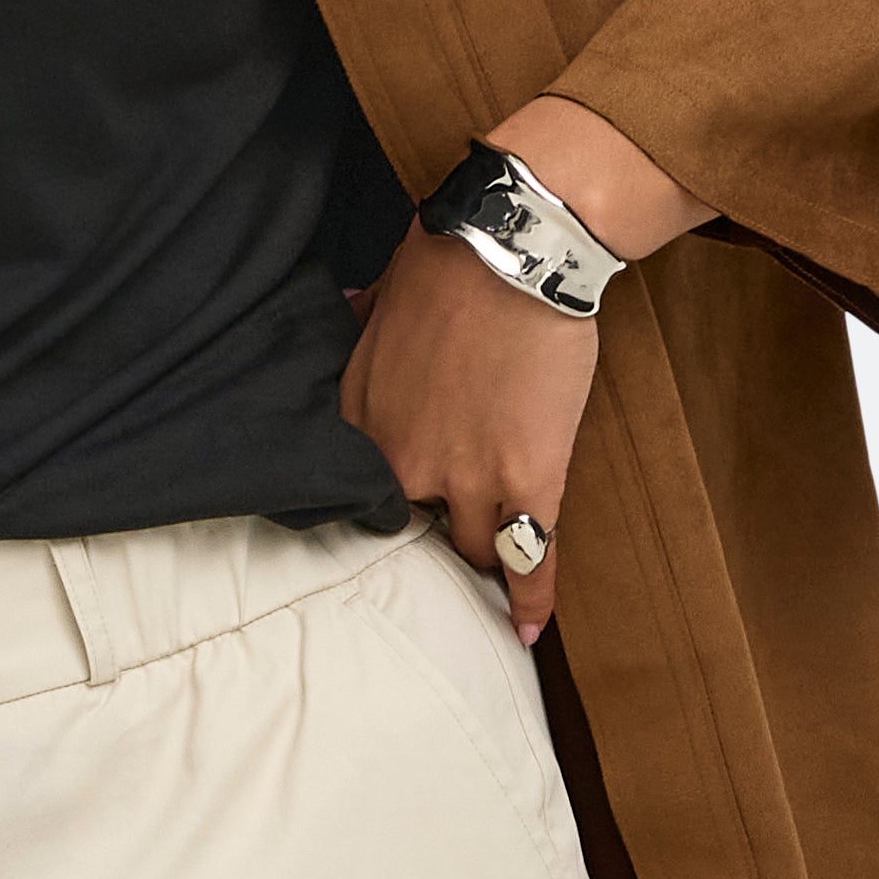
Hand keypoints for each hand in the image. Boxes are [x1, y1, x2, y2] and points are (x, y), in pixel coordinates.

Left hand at [337, 93, 702, 646]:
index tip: (403, 513)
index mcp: (360, 420)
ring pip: (469, 548)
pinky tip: (529, 632)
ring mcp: (464, 478)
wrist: (510, 245)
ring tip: (494, 585)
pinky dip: (529, 599)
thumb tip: (348, 313)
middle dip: (436, 530)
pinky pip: (527, 558)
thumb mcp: (379, 296)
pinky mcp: (527, 480)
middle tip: (454, 543)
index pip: (365, 489)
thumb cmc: (447, 256)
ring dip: (482, 560)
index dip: (391, 502)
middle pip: (415, 527)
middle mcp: (402, 462)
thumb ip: (364, 326)